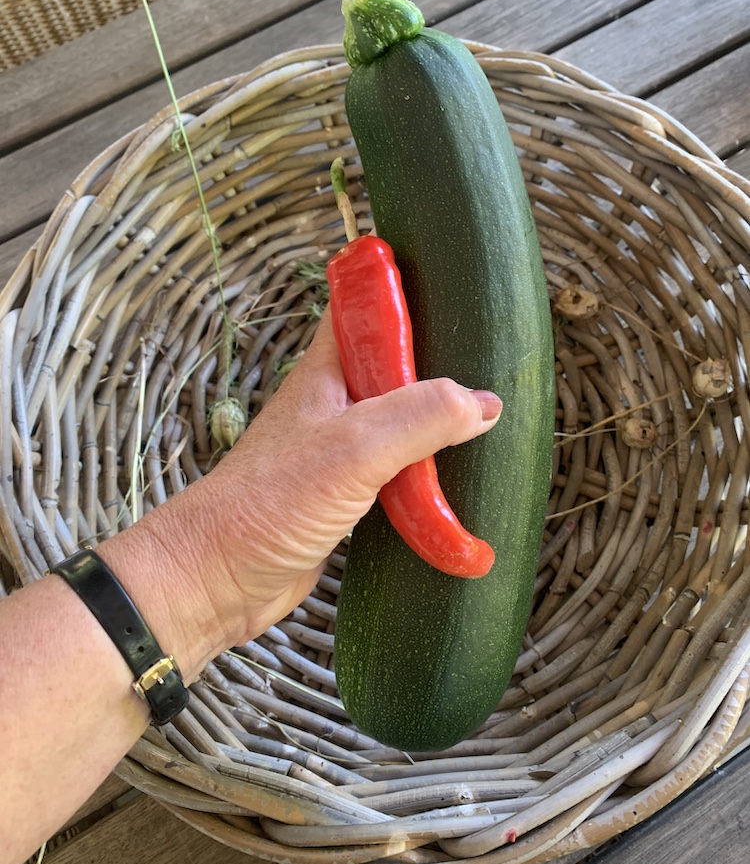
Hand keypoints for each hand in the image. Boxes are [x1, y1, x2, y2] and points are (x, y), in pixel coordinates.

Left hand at [102, 310, 501, 678]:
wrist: (218, 579)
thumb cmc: (268, 503)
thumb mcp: (354, 448)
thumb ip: (419, 417)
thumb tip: (484, 403)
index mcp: (327, 372)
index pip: (362, 307)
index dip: (400, 288)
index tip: (453, 283)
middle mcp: (334, 404)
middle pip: (395, 368)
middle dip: (439, 365)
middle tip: (495, 363)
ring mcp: (340, 451)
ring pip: (401, 425)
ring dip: (436, 428)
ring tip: (490, 424)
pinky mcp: (346, 496)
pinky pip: (397, 475)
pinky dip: (426, 479)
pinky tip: (455, 488)